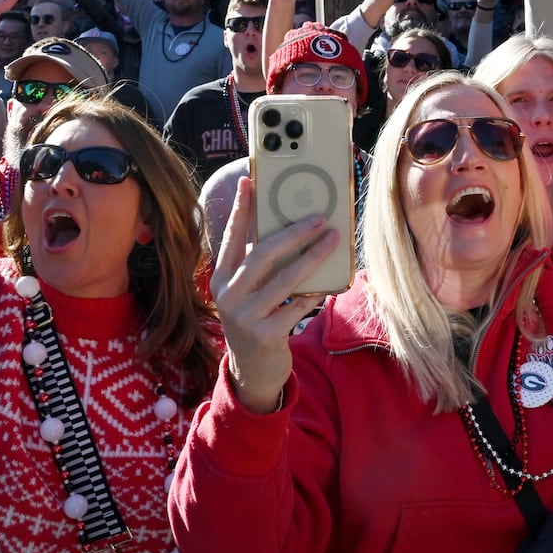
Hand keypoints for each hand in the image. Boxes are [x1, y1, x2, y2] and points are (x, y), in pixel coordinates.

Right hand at [211, 177, 337, 412]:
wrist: (252, 371)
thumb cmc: (256, 319)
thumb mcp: (248, 292)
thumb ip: (260, 266)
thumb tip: (291, 228)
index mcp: (220, 279)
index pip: (230, 237)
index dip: (240, 209)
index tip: (249, 181)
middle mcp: (228, 295)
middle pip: (262, 254)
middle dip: (293, 232)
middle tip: (319, 217)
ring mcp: (245, 316)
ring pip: (285, 278)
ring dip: (313, 256)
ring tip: (332, 239)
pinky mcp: (266, 334)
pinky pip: (298, 305)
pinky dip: (315, 291)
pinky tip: (329, 281)